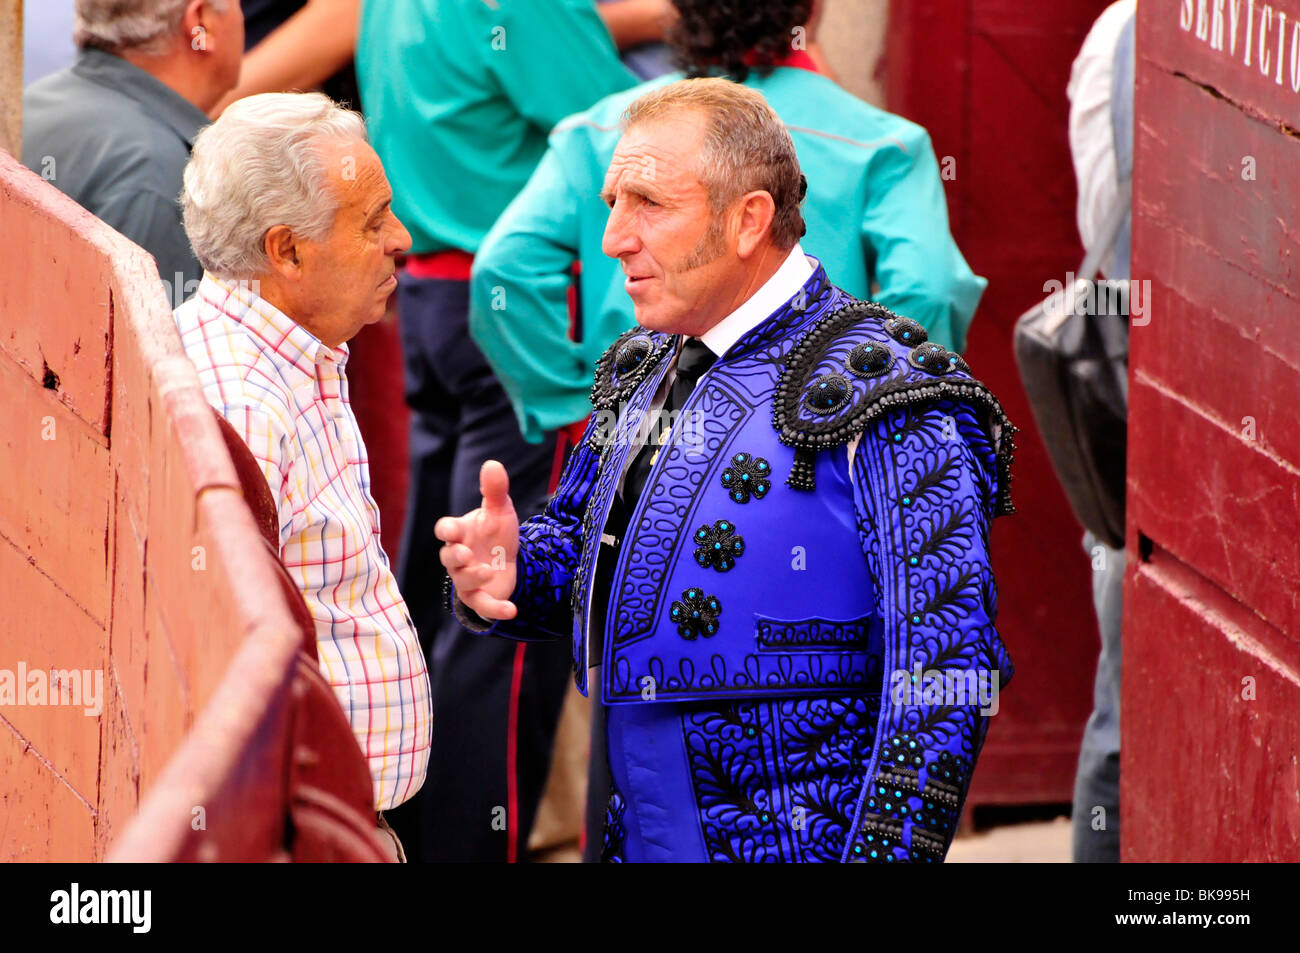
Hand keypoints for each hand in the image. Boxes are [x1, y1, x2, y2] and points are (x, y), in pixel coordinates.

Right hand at [435, 461, 520, 620]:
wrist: (507, 558)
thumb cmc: (496, 532)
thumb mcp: (500, 510)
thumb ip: (495, 490)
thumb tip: (493, 464)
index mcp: (460, 533)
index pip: (445, 530)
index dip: (447, 531)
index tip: (452, 530)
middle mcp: (458, 557)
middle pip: (448, 558)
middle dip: (455, 556)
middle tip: (466, 553)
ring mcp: (466, 578)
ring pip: (462, 581)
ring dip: (473, 577)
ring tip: (488, 571)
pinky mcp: (479, 596)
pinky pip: (482, 605)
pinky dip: (495, 610)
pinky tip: (512, 610)